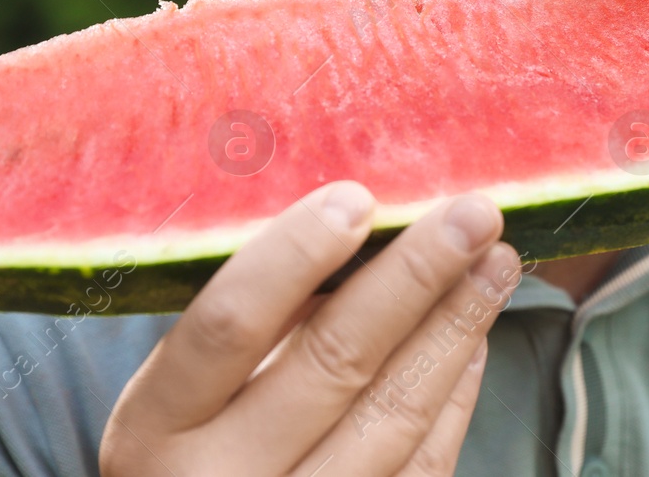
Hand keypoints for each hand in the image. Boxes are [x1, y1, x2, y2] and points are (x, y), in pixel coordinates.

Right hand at [100, 181, 521, 475]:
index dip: (296, 255)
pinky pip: (422, 467)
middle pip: (336, 361)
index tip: (358, 198)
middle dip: (415, 276)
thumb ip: (245, 327)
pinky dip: (454, 395)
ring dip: (454, 328)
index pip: (230, 324)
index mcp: (156, 427)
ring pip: (394, 415)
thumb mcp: (172, 395)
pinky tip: (472, 338)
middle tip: (473, 212)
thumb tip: (350, 225)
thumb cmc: (182, 453)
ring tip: (492, 264)